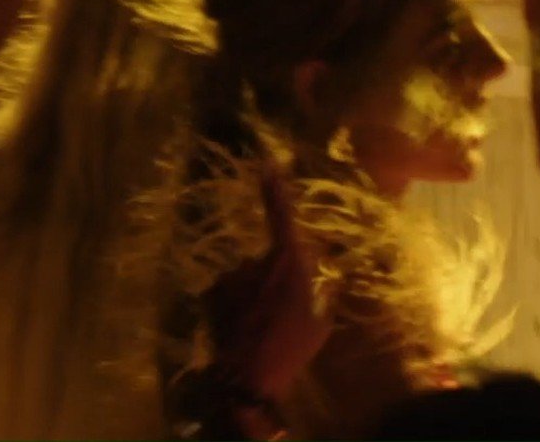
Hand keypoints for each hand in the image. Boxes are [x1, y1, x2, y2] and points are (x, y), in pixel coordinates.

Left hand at [206, 166, 329, 403]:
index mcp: (287, 261)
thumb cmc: (293, 347)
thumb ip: (323, 295)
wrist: (250, 375)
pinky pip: (228, 294)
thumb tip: (327, 282)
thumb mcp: (321, 323)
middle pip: (266, 262)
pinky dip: (233, 307)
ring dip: (251, 296)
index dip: (275, 188)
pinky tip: (240, 331)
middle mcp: (255, 259)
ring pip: (245, 280)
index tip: (267, 164)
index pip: (281, 215)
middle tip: (278, 316)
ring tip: (259, 329)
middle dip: (270, 281)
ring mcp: (231, 275)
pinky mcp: (212, 292)